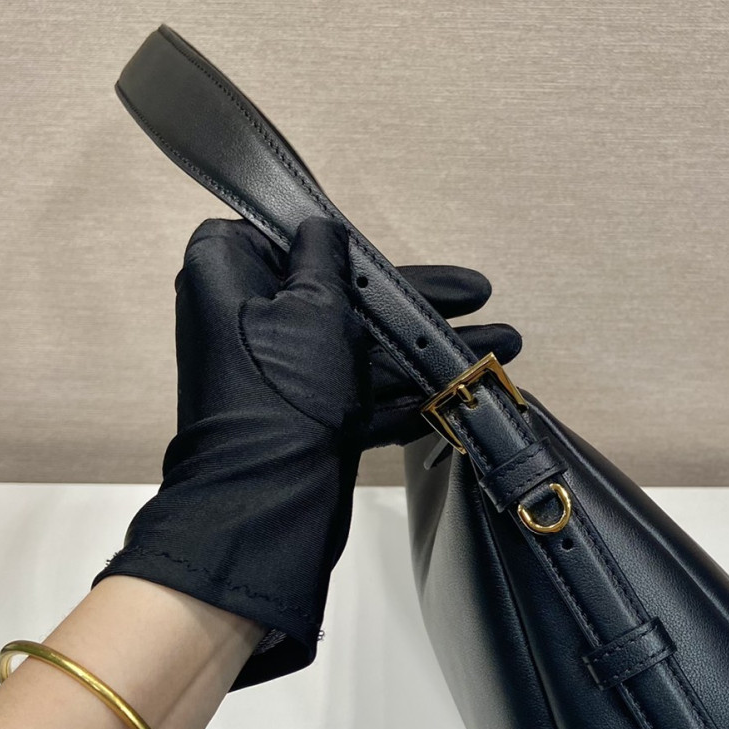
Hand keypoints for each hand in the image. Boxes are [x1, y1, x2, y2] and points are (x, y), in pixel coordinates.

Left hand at [92, 216, 519, 685]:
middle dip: (415, 304)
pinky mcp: (303, 416)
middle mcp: (246, 318)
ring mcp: (278, 372)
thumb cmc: (282, 392)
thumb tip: (321, 228)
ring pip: (360, 347)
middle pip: (341, 295)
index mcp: (228, 272)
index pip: (287, 236)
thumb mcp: (314, 305)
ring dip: (427, 350)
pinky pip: (360, 394)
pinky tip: (463, 390)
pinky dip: (405, 394)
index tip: (388, 246)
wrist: (268, 500)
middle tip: (477, 295)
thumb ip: (326, 257)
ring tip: (501, 344)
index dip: (342, 242)